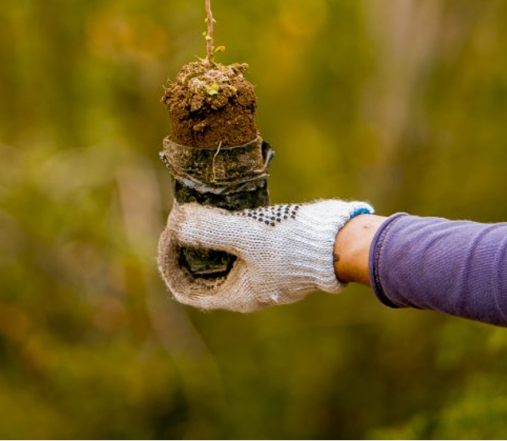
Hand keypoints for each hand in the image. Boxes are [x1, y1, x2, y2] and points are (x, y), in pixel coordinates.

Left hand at [158, 199, 372, 312]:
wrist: (338, 242)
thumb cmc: (294, 247)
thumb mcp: (249, 237)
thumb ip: (212, 230)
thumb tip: (176, 223)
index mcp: (237, 295)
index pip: (187, 289)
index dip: (170, 264)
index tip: (167, 235)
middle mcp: (246, 288)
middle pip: (200, 274)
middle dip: (184, 248)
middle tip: (178, 219)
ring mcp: (260, 271)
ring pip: (219, 258)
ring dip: (205, 237)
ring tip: (195, 211)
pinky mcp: (271, 253)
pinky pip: (238, 246)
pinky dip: (225, 231)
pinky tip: (223, 210)